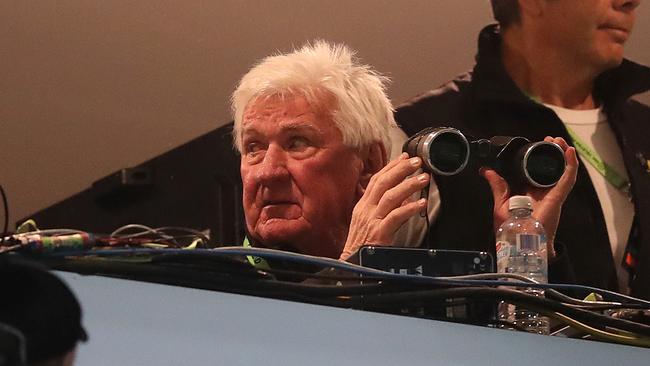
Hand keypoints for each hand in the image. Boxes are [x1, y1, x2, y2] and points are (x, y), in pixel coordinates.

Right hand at [339, 153, 428, 260]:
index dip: (390, 167)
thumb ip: (386, 208)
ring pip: (390, 197)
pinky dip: (409, 208)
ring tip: (423, 178)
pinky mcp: (378, 233)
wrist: (352, 266)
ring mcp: (371, 221)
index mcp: (362, 206)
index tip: (403, 157)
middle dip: (401, 170)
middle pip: (382, 183)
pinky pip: (395, 217)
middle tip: (417, 162)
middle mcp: (365, 210)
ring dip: (408, 185)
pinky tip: (421, 204)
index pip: (376, 180)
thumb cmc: (363, 246)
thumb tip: (404, 196)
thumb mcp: (371, 223)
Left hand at [480, 137, 578, 257]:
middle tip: (549, 139)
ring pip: (561, 169)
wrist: (520, 242)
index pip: (536, 170)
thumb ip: (497, 185)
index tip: (536, 144)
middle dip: (552, 151)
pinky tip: (569, 152)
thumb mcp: (500, 202)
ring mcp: (552, 193)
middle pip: (550, 167)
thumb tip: (486, 170)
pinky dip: (570, 165)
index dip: (538, 156)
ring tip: (560, 140)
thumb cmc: (511, 228)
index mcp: (529, 192)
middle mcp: (542, 191)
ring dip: (562, 154)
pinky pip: (567, 178)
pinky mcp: (558, 196)